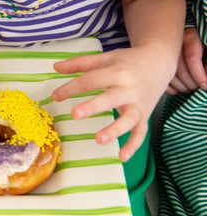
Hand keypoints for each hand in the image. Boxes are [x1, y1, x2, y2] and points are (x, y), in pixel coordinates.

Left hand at [52, 46, 172, 161]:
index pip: (90, 80)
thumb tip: (56, 67)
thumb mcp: (105, 58)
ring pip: (128, 119)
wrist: (159, 62)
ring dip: (114, 130)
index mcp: (117, 72)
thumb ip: (80, 63)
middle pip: (110, 98)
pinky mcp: (145, 115)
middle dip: (93, 106)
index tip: (55, 96)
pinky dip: (133, 145)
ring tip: (98, 139)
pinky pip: (140, 132)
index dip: (70, 88)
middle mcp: (129, 88)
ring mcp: (138, 104)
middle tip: (75, 114)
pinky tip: (122, 157)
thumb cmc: (128, 61)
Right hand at [166, 26, 206, 94]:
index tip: (205, 85)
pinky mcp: (156, 62)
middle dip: (191, 84)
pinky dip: (171, 89)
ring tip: (190, 89)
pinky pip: (162, 79)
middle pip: (180, 70)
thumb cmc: (201, 46)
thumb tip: (206, 82)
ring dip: (182, 88)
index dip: (199, 75)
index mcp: (189, 38)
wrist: (187, 39)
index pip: (192, 58)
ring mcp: (162, 53)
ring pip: (170, 76)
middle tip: (197, 89)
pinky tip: (179, 90)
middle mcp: (173, 45)